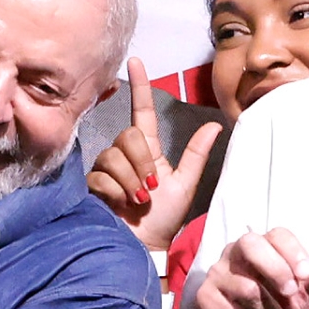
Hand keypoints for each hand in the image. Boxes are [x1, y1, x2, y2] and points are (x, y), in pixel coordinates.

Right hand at [86, 57, 219, 249]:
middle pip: (128, 136)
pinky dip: (116, 192)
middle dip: (141, 161)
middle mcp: (124, 154)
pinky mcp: (92, 185)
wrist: (146, 246)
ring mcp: (107, 169)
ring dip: (130, 180)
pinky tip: (122, 205)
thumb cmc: (165, 218)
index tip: (134, 61)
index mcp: (148, 150)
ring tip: (139, 200)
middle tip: (151, 187)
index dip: (139, 86)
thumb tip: (215, 125)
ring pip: (113, 156)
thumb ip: (196, 155)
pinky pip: (101, 176)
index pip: (141, 110)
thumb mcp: (185, 185)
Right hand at [193, 228, 308, 308]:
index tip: (307, 275)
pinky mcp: (204, 299)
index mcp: (264, 248)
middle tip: (290, 294)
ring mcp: (217, 275)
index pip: (277, 234)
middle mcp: (236, 254)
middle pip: (250, 243)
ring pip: (245, 285)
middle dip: (276, 270)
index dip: (293, 252)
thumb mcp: (307, 300)